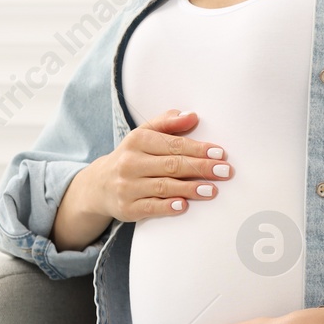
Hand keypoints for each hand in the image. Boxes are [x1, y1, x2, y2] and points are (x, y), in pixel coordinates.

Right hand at [88, 109, 231, 222]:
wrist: (99, 185)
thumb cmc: (131, 157)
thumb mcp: (143, 135)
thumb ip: (167, 124)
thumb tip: (192, 116)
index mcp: (137, 140)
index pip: (172, 144)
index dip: (197, 149)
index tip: (219, 153)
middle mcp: (130, 162)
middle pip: (171, 165)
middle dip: (200, 168)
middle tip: (224, 171)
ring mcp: (127, 186)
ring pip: (163, 186)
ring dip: (190, 189)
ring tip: (212, 190)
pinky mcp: (127, 208)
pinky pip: (149, 207)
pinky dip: (167, 206)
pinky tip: (184, 205)